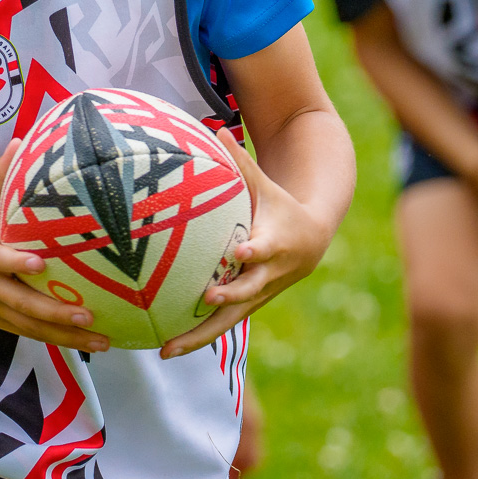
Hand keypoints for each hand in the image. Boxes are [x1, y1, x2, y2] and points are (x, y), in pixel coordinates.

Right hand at [0, 143, 109, 351]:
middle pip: (22, 305)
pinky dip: (55, 341)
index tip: (40, 265)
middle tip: (89, 316)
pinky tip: (83, 344)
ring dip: (65, 337)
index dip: (17, 264)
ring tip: (100, 341)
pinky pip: (27, 333)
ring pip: (29, 327)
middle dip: (56, 314)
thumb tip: (20, 141)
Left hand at [161, 129, 334, 359]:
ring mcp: (258, 296)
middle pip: (247, 291)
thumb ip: (240, 162)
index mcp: (274, 244)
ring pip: (229, 320)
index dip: (255, 251)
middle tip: (206, 298)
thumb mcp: (265, 186)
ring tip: (167, 350)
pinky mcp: (248, 307)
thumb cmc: (279, 208)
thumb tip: (217, 128)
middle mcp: (267, 275)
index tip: (242, 252)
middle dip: (228, 297)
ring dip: (200, 336)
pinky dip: (198, 337)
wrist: (310, 242)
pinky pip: (222, 324)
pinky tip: (167, 348)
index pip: (264, 249)